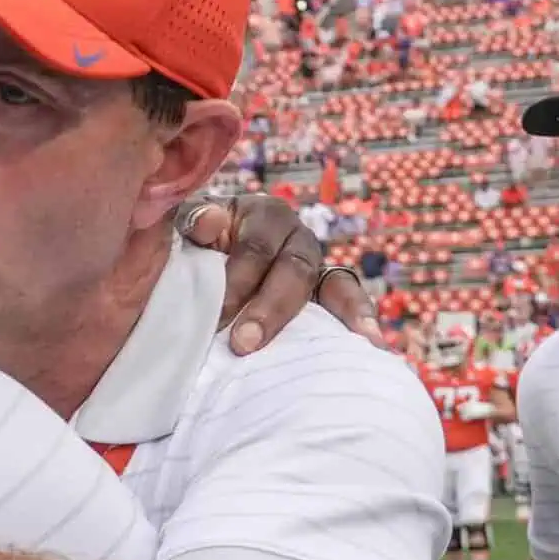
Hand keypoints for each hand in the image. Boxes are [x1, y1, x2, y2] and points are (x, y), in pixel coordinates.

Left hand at [178, 195, 382, 353]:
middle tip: (243, 344)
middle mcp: (295, 237)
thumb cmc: (190, 248)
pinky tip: (375, 344)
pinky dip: (362, 319)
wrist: (195, 268)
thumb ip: (190, 221)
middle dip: (270, 309)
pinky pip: (349, 303)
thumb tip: (210, 223)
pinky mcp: (326, 296)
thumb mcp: (183, 228)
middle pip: (295, 270)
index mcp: (262, 215)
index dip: (238, 281)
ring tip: (360, 338)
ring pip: (335, 285)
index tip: (217, 317)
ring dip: (342, 313)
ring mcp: (315, 267)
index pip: (256, 248)